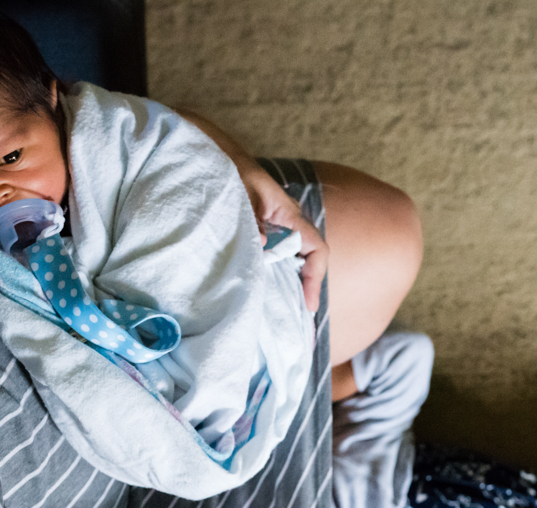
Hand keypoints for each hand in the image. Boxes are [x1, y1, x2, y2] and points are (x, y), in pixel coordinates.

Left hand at [239, 164, 328, 312]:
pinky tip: (267, 292)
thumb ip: (253, 218)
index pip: (316, 250)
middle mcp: (289, 224)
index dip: (315, 279)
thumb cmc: (233, 170)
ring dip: (292, 285)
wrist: (220, 155)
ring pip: (294, 261)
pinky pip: (277, 257)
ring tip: (287, 314)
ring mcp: (277, 229)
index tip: (307, 304)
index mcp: (290, 215)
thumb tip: (263, 245)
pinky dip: (276, 276)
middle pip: (309, 261)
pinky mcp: (264, 231)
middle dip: (307, 290)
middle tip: (301, 322)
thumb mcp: (241, 193)